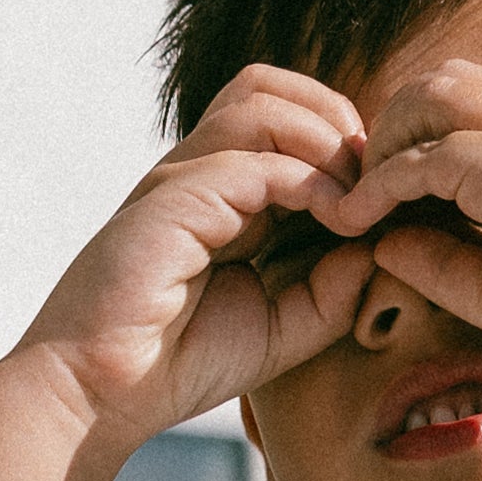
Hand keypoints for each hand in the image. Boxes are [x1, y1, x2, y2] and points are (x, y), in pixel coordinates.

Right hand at [20, 68, 381, 447]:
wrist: (99, 392)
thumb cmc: (178, 363)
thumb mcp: (279, 330)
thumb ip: (330, 293)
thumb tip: (380, 248)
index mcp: (222, 191)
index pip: (288, 121)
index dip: (345, 146)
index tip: (382, 202)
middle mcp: (201, 171)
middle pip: (274, 88)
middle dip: (338, 120)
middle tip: (375, 184)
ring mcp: (183, 177)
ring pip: (263, 102)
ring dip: (325, 139)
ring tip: (356, 198)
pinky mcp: (173, 198)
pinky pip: (252, 158)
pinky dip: (306, 178)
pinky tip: (336, 219)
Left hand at [309, 61, 481, 385]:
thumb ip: (444, 261)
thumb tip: (380, 242)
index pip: (471, 102)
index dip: (419, 135)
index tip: (388, 191)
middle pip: (444, 82)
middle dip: (392, 124)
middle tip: (361, 186)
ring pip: (431, 96)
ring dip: (385, 139)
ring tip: (360, 197)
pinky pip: (426, 155)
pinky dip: (383, 182)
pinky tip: (359, 218)